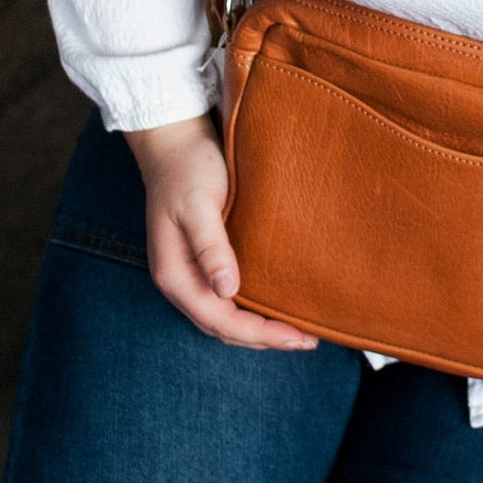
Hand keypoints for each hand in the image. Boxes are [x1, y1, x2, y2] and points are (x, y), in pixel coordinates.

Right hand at [124, 114, 318, 350]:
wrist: (175, 141)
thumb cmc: (188, 168)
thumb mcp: (198, 204)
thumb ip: (211, 246)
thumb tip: (227, 290)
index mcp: (175, 274)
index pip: (220, 320)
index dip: (259, 333)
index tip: (296, 337)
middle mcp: (181, 280)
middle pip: (222, 326)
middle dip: (263, 338)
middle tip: (308, 341)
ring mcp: (190, 271)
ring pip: (224, 315)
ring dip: (258, 328)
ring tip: (297, 332)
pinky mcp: (203, 258)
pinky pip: (226, 296)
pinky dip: (250, 308)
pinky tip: (273, 304)